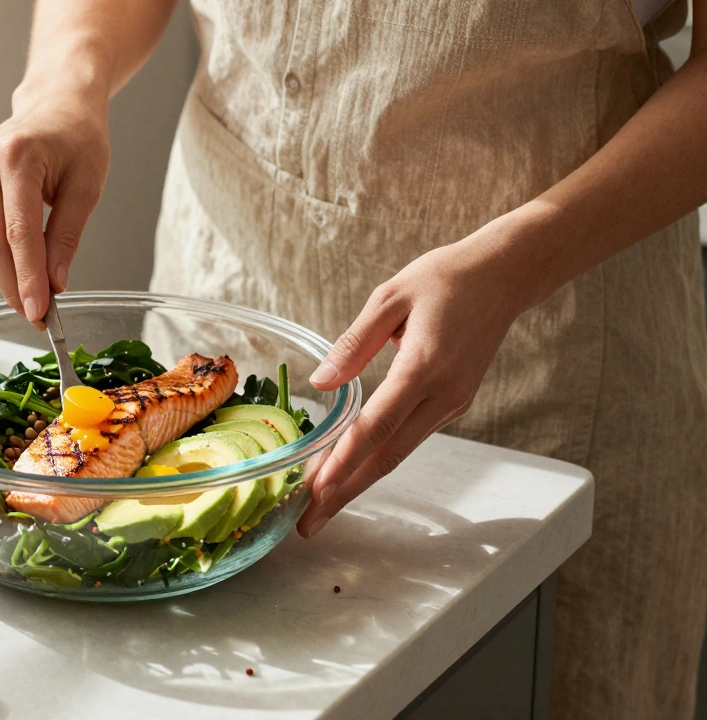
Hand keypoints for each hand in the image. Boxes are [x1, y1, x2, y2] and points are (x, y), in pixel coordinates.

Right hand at [0, 83, 109, 328]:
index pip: (19, 234)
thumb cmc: (77, 137)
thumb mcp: (87, 186)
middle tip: (38, 318)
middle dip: (14, 288)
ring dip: (4, 279)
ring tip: (34, 298)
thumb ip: (67, 236)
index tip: (40, 314)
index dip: (28, 280)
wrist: (56, 102)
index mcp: (17, 158)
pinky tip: (20, 270)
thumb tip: (54, 284)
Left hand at [297, 226, 532, 536]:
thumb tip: (321, 384)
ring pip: (398, 453)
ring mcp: (452, 403)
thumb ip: (353, 343)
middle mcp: (443, 394)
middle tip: (309, 523)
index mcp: (424, 366)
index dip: (345, 461)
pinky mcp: (454, 403)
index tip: (317, 490)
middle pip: (387, 456)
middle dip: (345, 492)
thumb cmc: (443, 279)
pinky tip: (350, 469)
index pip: (377, 426)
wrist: (504, 276)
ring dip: (358, 481)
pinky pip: (409, 438)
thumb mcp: (390, 297)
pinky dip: (377, 458)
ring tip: (320, 504)